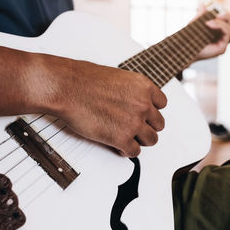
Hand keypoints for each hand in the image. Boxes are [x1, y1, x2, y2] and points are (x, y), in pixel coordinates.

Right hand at [35, 56, 166, 157]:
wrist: (67, 88)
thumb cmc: (84, 80)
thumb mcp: (118, 77)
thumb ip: (132, 91)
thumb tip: (134, 101)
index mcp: (144, 87)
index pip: (162, 104)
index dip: (151, 110)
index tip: (145, 114)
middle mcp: (143, 104)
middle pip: (158, 124)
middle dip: (147, 126)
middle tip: (135, 127)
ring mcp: (134, 122)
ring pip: (151, 140)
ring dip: (140, 140)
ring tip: (128, 137)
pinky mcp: (122, 138)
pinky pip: (135, 152)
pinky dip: (127, 151)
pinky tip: (119, 146)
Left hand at [194, 5, 229, 60]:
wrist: (184, 48)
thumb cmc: (189, 38)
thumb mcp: (196, 23)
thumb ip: (201, 14)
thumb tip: (203, 4)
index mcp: (219, 33)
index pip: (229, 22)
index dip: (225, 14)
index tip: (216, 8)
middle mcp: (223, 39)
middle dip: (227, 16)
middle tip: (217, 14)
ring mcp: (223, 44)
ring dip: (223, 21)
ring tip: (210, 21)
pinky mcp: (222, 48)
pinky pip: (227, 33)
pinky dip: (220, 26)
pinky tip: (209, 24)